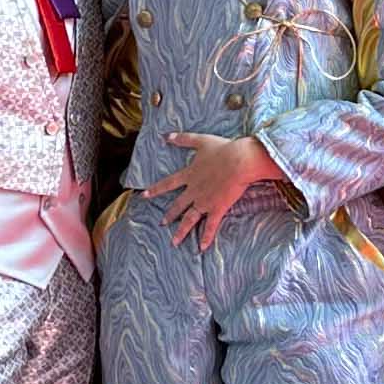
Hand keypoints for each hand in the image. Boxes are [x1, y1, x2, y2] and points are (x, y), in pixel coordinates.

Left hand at [145, 130, 278, 249]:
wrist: (239, 161)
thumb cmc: (223, 149)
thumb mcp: (200, 140)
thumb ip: (182, 138)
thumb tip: (165, 136)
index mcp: (189, 174)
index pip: (168, 183)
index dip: (155, 190)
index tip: (144, 195)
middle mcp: (193, 190)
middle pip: (178, 205)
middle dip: (169, 215)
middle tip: (161, 224)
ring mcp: (204, 201)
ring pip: (189, 219)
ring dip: (181, 231)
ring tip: (174, 242)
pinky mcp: (217, 208)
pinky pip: (210, 226)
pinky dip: (206, 237)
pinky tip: (201, 248)